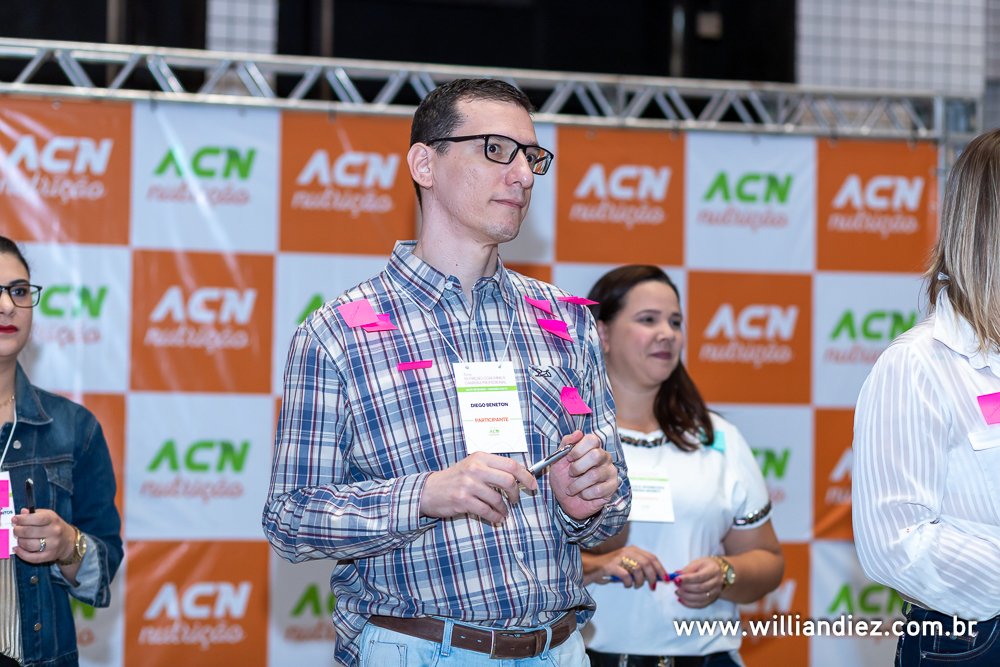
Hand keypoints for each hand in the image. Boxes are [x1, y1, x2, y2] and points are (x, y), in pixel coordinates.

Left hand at [12, 509, 75, 563]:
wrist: (69, 541)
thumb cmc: (54, 526)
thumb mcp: (48, 515)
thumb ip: (34, 513)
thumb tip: (22, 512)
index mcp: (53, 519)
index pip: (35, 518)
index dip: (22, 519)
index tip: (14, 519)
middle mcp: (54, 531)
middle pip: (29, 532)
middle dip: (17, 530)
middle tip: (16, 530)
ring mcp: (52, 545)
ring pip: (28, 545)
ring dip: (19, 541)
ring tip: (19, 538)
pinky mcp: (49, 556)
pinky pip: (31, 557)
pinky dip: (21, 553)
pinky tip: (17, 548)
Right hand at [420, 451, 537, 522]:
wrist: (429, 490)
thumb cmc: (454, 478)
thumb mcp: (472, 466)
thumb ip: (492, 469)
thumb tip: (518, 477)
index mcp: (480, 457)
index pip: (510, 464)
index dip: (525, 475)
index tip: (532, 484)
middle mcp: (475, 468)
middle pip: (508, 481)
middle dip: (516, 493)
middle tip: (515, 500)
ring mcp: (468, 485)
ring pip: (498, 499)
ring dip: (504, 508)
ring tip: (504, 511)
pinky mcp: (463, 500)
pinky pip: (487, 511)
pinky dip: (496, 517)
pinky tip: (497, 518)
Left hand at [549, 430, 617, 521]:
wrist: (567, 502)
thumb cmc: (563, 479)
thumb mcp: (558, 461)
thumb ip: (566, 444)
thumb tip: (578, 433)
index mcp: (592, 448)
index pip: (592, 440)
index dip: (578, 449)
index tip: (569, 458)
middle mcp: (604, 457)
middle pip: (596, 455)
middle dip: (578, 467)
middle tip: (571, 474)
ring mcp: (610, 471)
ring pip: (595, 475)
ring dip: (578, 485)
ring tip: (572, 489)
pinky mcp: (612, 486)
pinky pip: (598, 490)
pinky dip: (585, 494)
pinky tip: (583, 494)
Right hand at [588, 546, 666, 589]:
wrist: (593, 567)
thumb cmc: (613, 568)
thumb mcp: (628, 565)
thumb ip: (641, 568)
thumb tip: (657, 577)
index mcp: (634, 550)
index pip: (652, 558)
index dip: (660, 569)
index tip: (665, 579)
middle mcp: (627, 551)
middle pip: (647, 563)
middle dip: (653, 577)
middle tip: (653, 586)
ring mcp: (619, 557)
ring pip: (638, 569)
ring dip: (640, 581)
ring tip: (636, 586)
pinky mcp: (611, 566)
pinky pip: (626, 575)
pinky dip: (628, 583)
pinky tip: (627, 585)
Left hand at [674, 557, 723, 607]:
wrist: (717, 571)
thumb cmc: (704, 566)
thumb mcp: (696, 563)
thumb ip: (687, 570)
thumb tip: (676, 575)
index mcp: (713, 570)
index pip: (700, 577)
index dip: (687, 579)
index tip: (676, 579)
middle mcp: (717, 582)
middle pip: (701, 588)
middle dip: (686, 588)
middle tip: (676, 585)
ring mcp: (716, 592)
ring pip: (701, 598)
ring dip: (687, 597)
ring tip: (677, 592)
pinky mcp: (713, 599)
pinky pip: (701, 604)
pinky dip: (690, 604)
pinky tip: (681, 599)